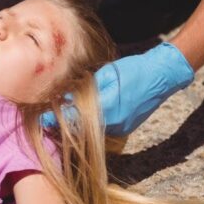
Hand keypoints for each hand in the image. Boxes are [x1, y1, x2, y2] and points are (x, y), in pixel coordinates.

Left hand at [41, 42, 193, 136]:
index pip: (74, 120)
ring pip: (91, 132)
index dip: (56, 120)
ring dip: (77, 127)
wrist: (163, 76)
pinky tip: (82, 118)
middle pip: (81, 130)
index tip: (41, 119)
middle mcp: (113, 124)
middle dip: (64, 125)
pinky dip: (91, 125)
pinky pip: (103, 130)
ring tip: (60, 119)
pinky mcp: (125, 128)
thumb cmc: (133, 70)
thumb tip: (63, 97)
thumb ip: (85, 90)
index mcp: (107, 109)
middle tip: (46, 121)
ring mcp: (121, 128)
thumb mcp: (104, 76)